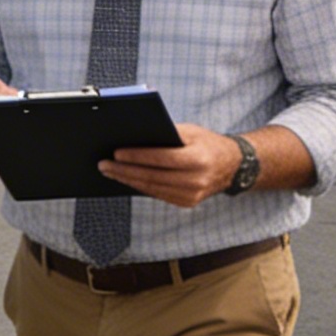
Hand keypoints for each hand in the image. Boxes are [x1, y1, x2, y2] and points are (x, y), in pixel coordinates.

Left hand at [101, 124, 240, 207]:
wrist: (231, 166)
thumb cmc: (207, 143)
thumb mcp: (192, 131)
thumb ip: (168, 133)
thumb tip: (136, 136)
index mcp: (198, 159)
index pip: (160, 158)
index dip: (136, 156)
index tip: (116, 153)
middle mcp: (196, 180)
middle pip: (152, 176)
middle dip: (124, 171)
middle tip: (104, 165)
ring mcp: (191, 196)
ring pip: (152, 188)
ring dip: (128, 180)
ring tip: (110, 172)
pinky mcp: (186, 203)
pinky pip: (158, 194)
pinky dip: (140, 187)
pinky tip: (126, 179)